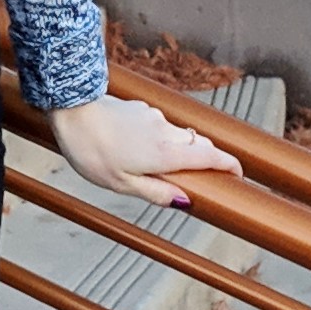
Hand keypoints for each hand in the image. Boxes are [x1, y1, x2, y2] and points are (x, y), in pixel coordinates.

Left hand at [47, 94, 245, 210]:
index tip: (238, 174)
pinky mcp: (142, 109)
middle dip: (205, 160)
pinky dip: (160, 139)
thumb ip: (155, 192)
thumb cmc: (92, 151)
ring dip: (177, 151)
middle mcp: (167, 131)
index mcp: (165, 153)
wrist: (72, 110)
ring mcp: (155, 117)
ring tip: (155, 167)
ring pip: (179, 136)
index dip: (230, 165)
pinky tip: (136, 148)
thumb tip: (184, 201)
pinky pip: (161, 127)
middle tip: (197, 178)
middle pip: (199, 146)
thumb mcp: (121, 184)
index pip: (211, 157)